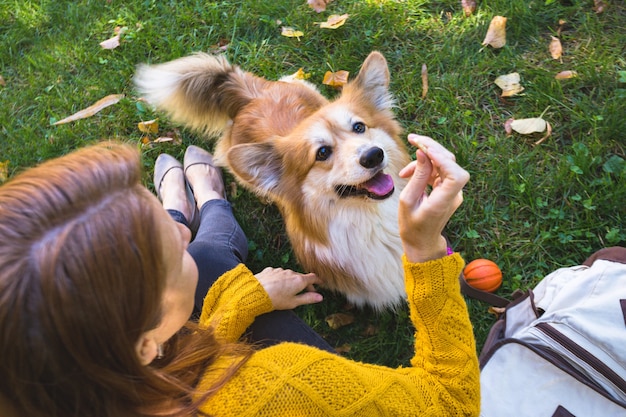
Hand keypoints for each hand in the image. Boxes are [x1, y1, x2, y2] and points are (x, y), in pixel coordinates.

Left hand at [255, 267, 322, 309]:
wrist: (255, 293)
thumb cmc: (275, 300)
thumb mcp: (294, 302)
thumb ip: (308, 298)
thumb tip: (320, 297)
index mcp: (299, 280)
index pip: (313, 277)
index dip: (318, 280)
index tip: (321, 283)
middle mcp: (291, 272)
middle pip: (301, 277)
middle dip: (305, 284)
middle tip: (306, 292)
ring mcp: (280, 270)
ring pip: (290, 275)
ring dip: (292, 281)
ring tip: (289, 291)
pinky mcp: (270, 270)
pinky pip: (279, 274)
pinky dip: (281, 279)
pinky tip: (276, 286)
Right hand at [398, 134, 469, 262]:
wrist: (422, 242)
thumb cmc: (412, 226)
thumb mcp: (408, 201)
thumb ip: (418, 176)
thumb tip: (424, 152)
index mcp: (444, 202)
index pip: (456, 175)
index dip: (442, 159)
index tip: (424, 149)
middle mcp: (454, 195)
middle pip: (450, 162)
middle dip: (432, 147)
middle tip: (412, 138)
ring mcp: (453, 192)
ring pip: (444, 164)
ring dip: (425, 159)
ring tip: (404, 170)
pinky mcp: (448, 189)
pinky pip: (440, 171)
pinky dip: (425, 168)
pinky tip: (409, 174)